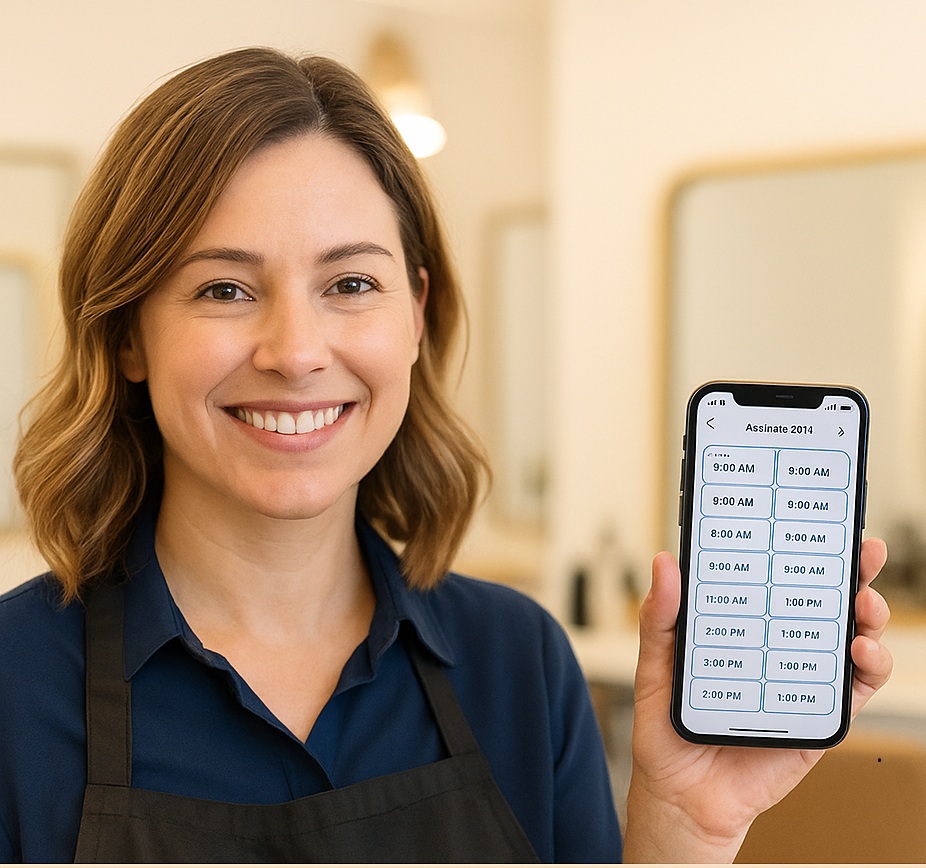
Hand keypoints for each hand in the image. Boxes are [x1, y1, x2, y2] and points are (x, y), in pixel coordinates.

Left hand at [622, 538, 890, 862]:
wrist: (681, 797)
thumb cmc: (667, 728)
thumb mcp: (655, 665)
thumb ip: (660, 618)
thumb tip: (665, 563)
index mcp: (743, 628)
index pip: (777, 581)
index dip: (801, 552)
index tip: (819, 523)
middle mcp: (778, 649)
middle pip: (823, 604)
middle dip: (852, 575)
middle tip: (862, 556)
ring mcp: (801, 682)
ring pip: (850, 641)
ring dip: (867, 618)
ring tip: (862, 605)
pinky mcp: (817, 719)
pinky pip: (853, 691)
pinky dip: (866, 669)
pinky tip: (859, 654)